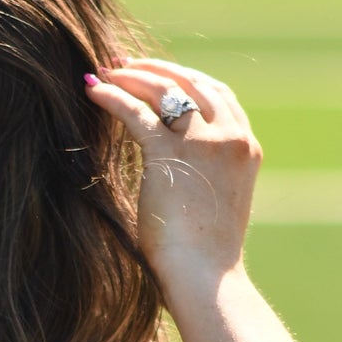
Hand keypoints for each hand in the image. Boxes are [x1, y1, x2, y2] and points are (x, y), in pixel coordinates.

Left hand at [85, 58, 261, 295]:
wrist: (205, 277)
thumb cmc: (205, 257)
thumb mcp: (215, 204)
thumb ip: (206, 176)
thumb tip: (179, 174)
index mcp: (247, 147)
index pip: (217, 95)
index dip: (185, 79)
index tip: (158, 76)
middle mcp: (231, 137)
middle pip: (191, 81)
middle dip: (155, 69)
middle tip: (124, 64)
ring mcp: (204, 142)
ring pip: (164, 89)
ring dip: (132, 76)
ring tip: (106, 73)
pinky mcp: (171, 153)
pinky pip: (136, 112)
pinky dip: (113, 97)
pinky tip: (94, 92)